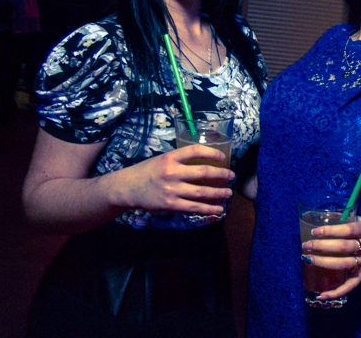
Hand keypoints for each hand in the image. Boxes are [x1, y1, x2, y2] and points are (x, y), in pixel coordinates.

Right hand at [111, 145, 234, 216]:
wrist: (128, 188)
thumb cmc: (147, 171)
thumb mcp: (162, 159)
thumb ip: (180, 160)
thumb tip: (202, 161)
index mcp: (170, 157)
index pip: (195, 151)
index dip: (212, 153)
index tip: (223, 157)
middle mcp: (172, 172)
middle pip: (202, 172)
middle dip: (221, 175)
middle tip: (232, 176)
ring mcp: (172, 189)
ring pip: (201, 192)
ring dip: (218, 193)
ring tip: (228, 194)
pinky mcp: (171, 204)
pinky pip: (193, 207)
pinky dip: (208, 209)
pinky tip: (217, 210)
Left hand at [301, 216, 360, 300]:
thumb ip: (349, 220)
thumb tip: (326, 216)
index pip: (347, 230)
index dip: (330, 231)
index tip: (315, 231)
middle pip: (343, 247)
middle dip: (322, 246)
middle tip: (306, 245)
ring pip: (343, 264)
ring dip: (324, 262)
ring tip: (308, 258)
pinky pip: (350, 286)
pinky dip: (336, 292)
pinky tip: (322, 295)